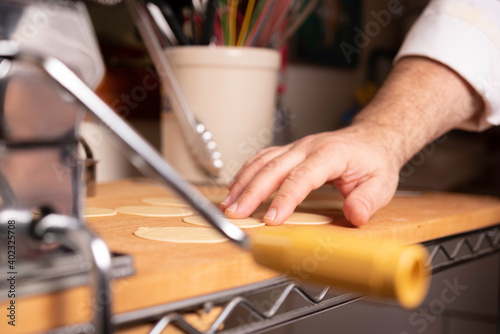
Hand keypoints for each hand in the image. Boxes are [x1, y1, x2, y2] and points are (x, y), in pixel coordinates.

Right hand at [219, 124, 400, 225]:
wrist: (371, 139)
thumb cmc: (374, 162)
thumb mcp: (381, 184)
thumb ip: (367, 200)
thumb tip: (354, 215)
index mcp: (331, 155)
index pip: (302, 177)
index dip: (285, 199)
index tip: (271, 219)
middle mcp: (309, 148)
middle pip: (274, 168)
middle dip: (252, 192)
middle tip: (236, 213)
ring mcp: (297, 147)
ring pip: (263, 161)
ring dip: (243, 182)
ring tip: (228, 203)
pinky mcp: (290, 151)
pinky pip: (263, 158)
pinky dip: (246, 172)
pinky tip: (236, 186)